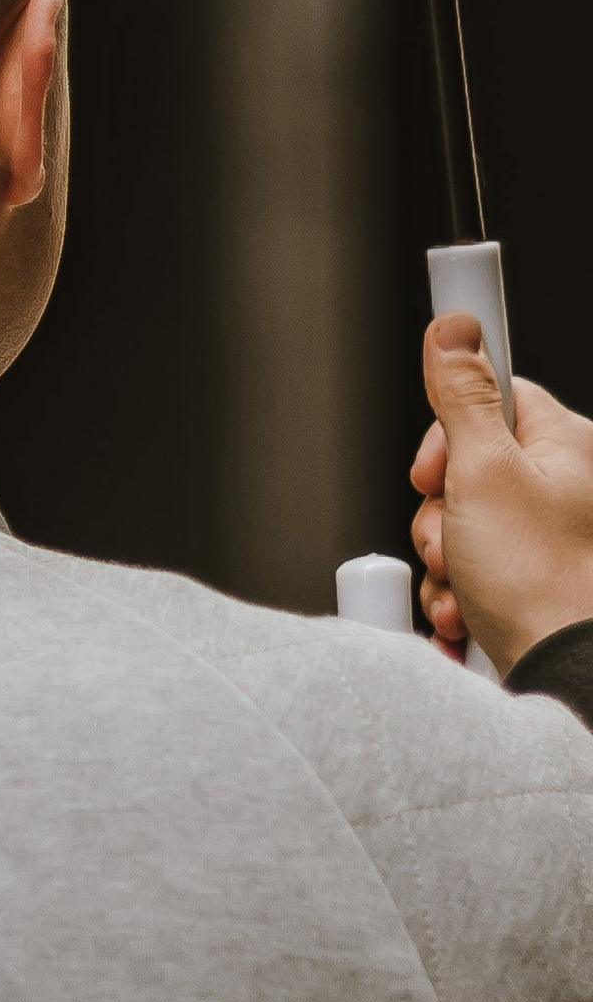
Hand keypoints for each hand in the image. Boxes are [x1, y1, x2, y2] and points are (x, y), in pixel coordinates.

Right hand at [408, 316, 592, 674]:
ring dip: (442, 556)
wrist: (565, 673)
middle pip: (467, 465)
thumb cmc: (541, 579)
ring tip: (462, 582)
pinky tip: (466, 610)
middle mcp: (563, 488)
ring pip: (460, 521)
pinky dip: (456, 590)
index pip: (496, 396)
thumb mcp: (484, 472)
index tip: (436, 464)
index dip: (450, 431)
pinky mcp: (526, 579)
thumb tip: (455, 328)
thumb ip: (463, 396)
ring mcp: (545, 536)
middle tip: (450, 535)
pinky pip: (469, 567)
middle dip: (439, 509)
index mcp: (567, 446)